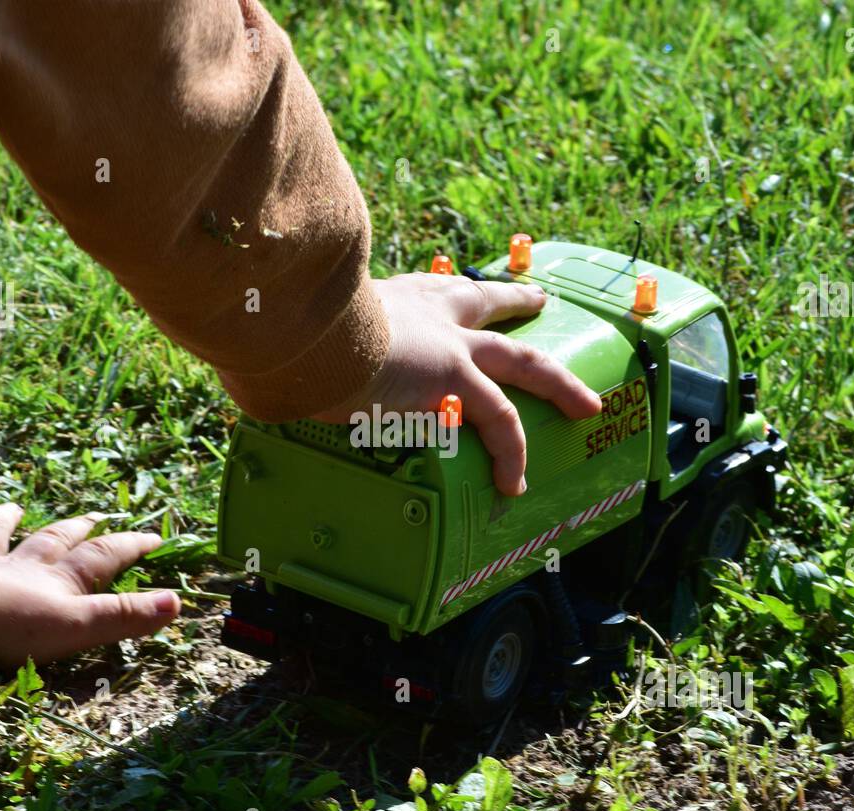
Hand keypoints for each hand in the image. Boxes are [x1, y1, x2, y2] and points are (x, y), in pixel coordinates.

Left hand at [0, 505, 180, 664]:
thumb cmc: (6, 621)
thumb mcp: (75, 625)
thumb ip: (122, 615)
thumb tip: (177, 602)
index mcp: (59, 581)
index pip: (105, 558)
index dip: (131, 547)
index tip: (154, 537)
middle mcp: (25, 564)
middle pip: (59, 540)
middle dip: (81, 530)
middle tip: (95, 517)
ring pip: (4, 533)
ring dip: (14, 521)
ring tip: (16, 508)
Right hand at [313, 273, 600, 494]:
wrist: (300, 328)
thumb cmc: (287, 332)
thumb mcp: (302, 333)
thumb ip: (302, 352)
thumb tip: (268, 378)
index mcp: (391, 298)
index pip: (432, 286)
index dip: (453, 289)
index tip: (465, 288)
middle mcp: (427, 312)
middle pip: (488, 304)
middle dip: (518, 304)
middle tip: (538, 302)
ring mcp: (449, 344)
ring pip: (523, 363)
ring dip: (558, 385)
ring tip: (585, 406)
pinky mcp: (454, 376)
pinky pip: (498, 419)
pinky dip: (511, 451)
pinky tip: (514, 481)